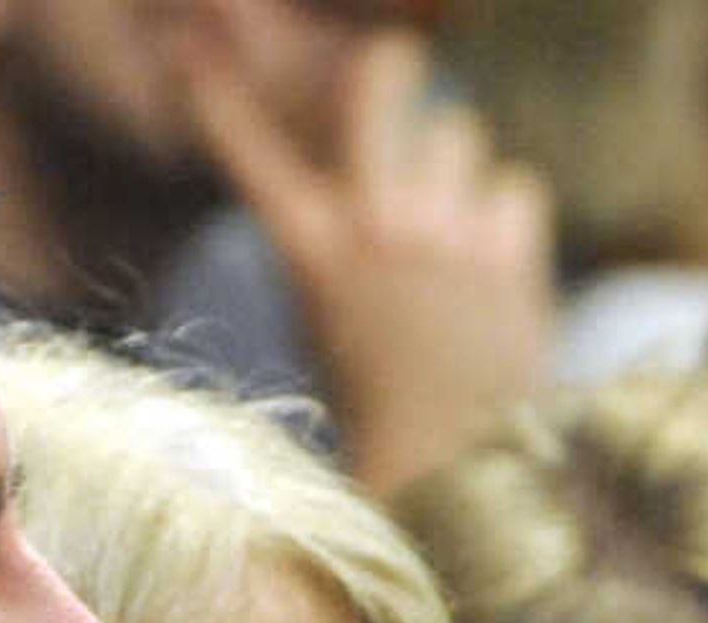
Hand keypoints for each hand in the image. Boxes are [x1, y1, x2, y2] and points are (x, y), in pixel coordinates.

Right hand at [174, 5, 554, 493]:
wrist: (455, 480)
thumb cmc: (384, 417)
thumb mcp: (326, 328)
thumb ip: (333, 251)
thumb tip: (351, 197)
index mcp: (311, 253)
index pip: (249, 151)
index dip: (217, 97)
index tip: (192, 58)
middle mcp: (375, 226)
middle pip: (379, 80)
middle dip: (389, 68)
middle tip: (399, 64)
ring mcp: (446, 234)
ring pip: (457, 132)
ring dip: (455, 167)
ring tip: (454, 222)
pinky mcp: (510, 255)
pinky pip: (514, 187)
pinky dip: (508, 217)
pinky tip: (498, 261)